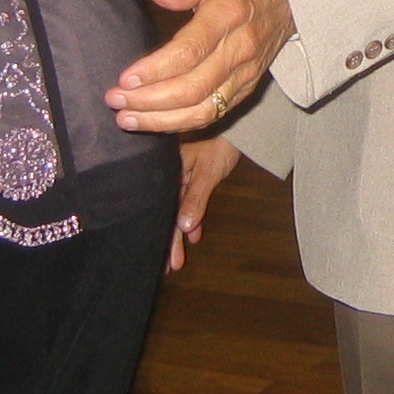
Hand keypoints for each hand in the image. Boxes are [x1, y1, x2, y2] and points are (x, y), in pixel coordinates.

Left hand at [107, 0, 293, 132]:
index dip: (155, 70)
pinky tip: (155, 122)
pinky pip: (215, 113)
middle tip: (114, 100)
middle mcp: (240, 49)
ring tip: (127, 119)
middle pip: (193, 89)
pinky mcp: (248, 86)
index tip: (125, 78)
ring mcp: (246, 72)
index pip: (189, 52)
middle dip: (149, 101)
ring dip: (162, 120)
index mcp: (228, 15)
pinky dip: (183, 123)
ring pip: (204, 109)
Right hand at [167, 135, 240, 271]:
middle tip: (167, 266)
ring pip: (176, 211)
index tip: (157, 256)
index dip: (159, 233)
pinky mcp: (190, 178)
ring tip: (177, 260)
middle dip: (168, 241)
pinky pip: (187, 202)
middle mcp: (167, 175)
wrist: (236, 127)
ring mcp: (178, 177)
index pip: (159, 207)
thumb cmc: (220, 143)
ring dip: (179, 234)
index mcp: (164, 170)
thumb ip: (195, 199)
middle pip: (166, 212)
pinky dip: (192, 218)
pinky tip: (194, 235)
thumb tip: (183, 227)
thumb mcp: (207, 173)